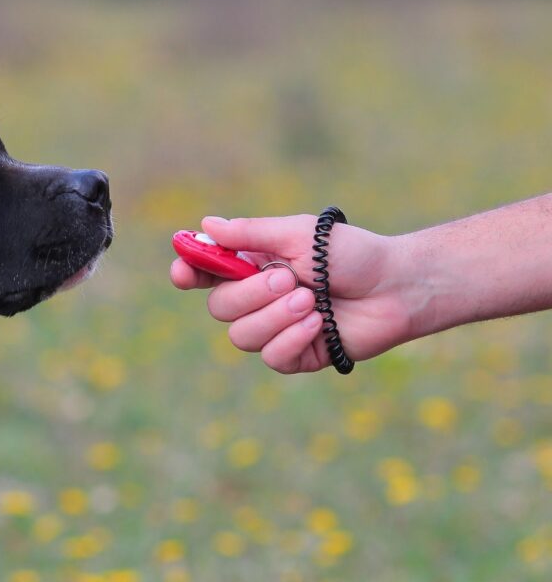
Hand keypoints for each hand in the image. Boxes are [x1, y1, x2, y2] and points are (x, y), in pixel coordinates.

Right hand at [170, 215, 413, 373]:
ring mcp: (275, 329)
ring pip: (241, 336)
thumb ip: (251, 234)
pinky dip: (292, 338)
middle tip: (289, 279)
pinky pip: (271, 356)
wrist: (397, 286)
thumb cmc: (351, 253)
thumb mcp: (299, 235)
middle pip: (220, 308)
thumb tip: (206, 225)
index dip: (188, 272)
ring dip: (275, 317)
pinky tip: (320, 322)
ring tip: (312, 301)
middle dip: (251, 295)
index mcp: (252, 266)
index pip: (205, 273)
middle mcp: (258, 298)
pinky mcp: (297, 355)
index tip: (183, 272)